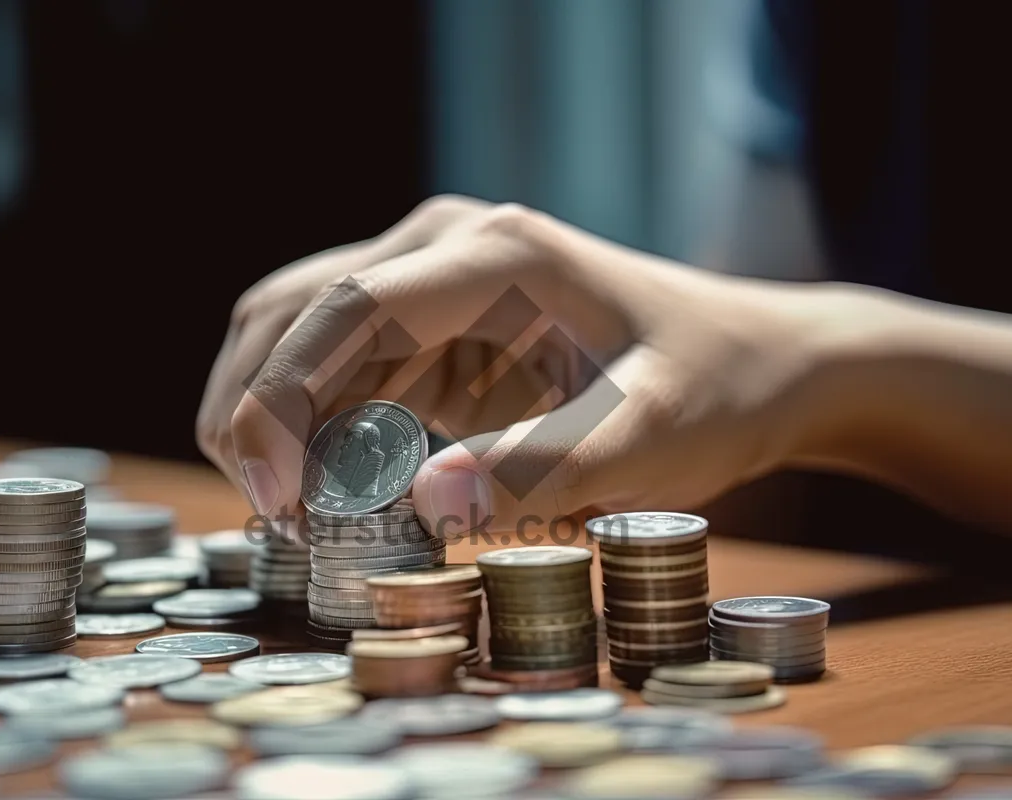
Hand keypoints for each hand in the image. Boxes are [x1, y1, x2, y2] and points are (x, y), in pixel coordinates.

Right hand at [197, 196, 840, 536]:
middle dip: (256, 412)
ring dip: (274, 420)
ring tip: (293, 515)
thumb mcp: (648, 439)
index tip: (277, 497)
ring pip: (300, 336)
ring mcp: (433, 279)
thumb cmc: (712, 390)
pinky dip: (312, 426)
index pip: (345, 308)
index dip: (283, 399)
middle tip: (272, 518)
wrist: (755, 364)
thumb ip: (544, 468)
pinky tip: (327, 491)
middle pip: (295, 313)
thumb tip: (428, 502)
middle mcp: (445, 246)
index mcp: (493, 252)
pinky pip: (339, 366)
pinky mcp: (432, 322)